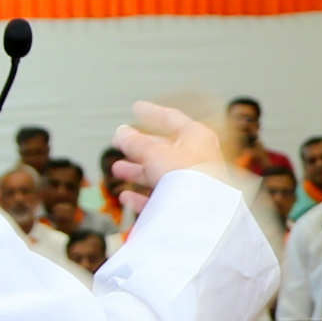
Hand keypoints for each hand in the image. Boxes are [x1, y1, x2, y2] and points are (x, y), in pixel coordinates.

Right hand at [109, 101, 228, 194]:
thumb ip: (135, 142)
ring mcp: (196, 183)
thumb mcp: (153, 152)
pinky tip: (127, 197)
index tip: (137, 107)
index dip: (152, 112)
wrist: (204, 213)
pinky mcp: (190, 206)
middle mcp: (200, 158)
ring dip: (138, 171)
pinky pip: (164, 199)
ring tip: (118, 170)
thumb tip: (121, 133)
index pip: (171, 118)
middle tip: (120, 145)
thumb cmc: (186, 176)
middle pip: (165, 149)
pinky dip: (144, 197)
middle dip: (139, 148)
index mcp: (197, 137)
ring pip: (163, 174)